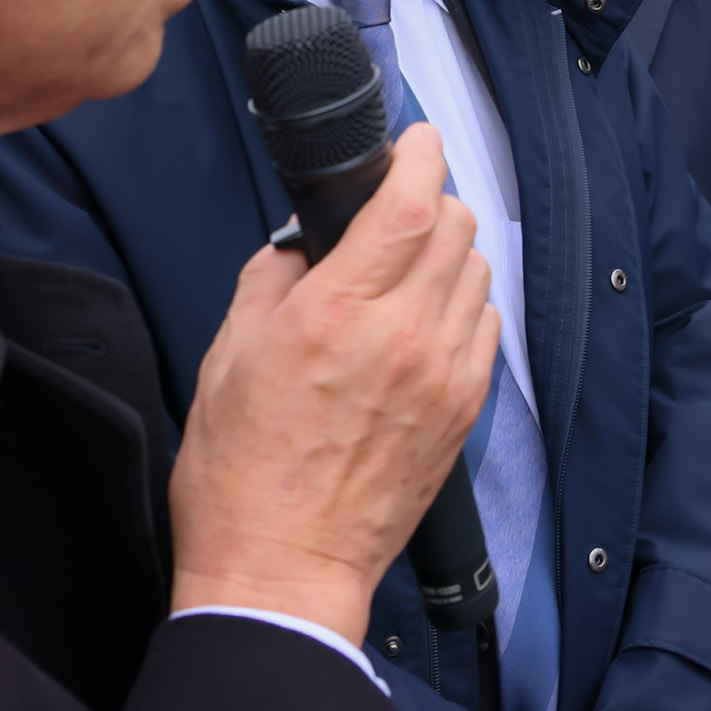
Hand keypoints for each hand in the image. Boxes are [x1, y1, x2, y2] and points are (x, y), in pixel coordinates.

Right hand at [169, 124, 499, 643]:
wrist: (283, 571)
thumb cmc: (241, 477)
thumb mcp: (225, 359)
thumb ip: (270, 281)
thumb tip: (302, 243)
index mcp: (336, 314)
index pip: (408, 203)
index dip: (418, 155)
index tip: (412, 140)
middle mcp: (402, 337)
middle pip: (456, 226)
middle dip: (429, 200)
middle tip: (398, 205)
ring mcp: (443, 375)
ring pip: (479, 272)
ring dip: (449, 252)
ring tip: (409, 265)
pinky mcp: (463, 411)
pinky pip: (485, 327)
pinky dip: (463, 305)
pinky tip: (427, 318)